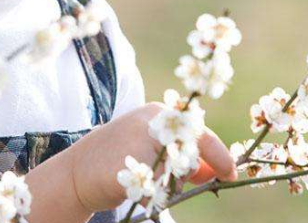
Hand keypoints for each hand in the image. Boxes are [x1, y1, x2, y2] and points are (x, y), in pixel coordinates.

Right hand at [68, 102, 237, 212]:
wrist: (76, 172)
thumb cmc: (121, 159)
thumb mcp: (154, 151)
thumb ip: (185, 157)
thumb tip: (218, 171)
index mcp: (159, 113)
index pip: (200, 133)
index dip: (219, 155)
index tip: (231, 174)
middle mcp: (151, 122)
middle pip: (190, 155)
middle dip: (187, 173)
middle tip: (171, 179)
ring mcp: (138, 141)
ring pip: (174, 174)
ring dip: (165, 185)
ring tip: (141, 179)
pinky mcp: (127, 165)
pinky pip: (154, 190)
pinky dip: (148, 195)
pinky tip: (130, 186)